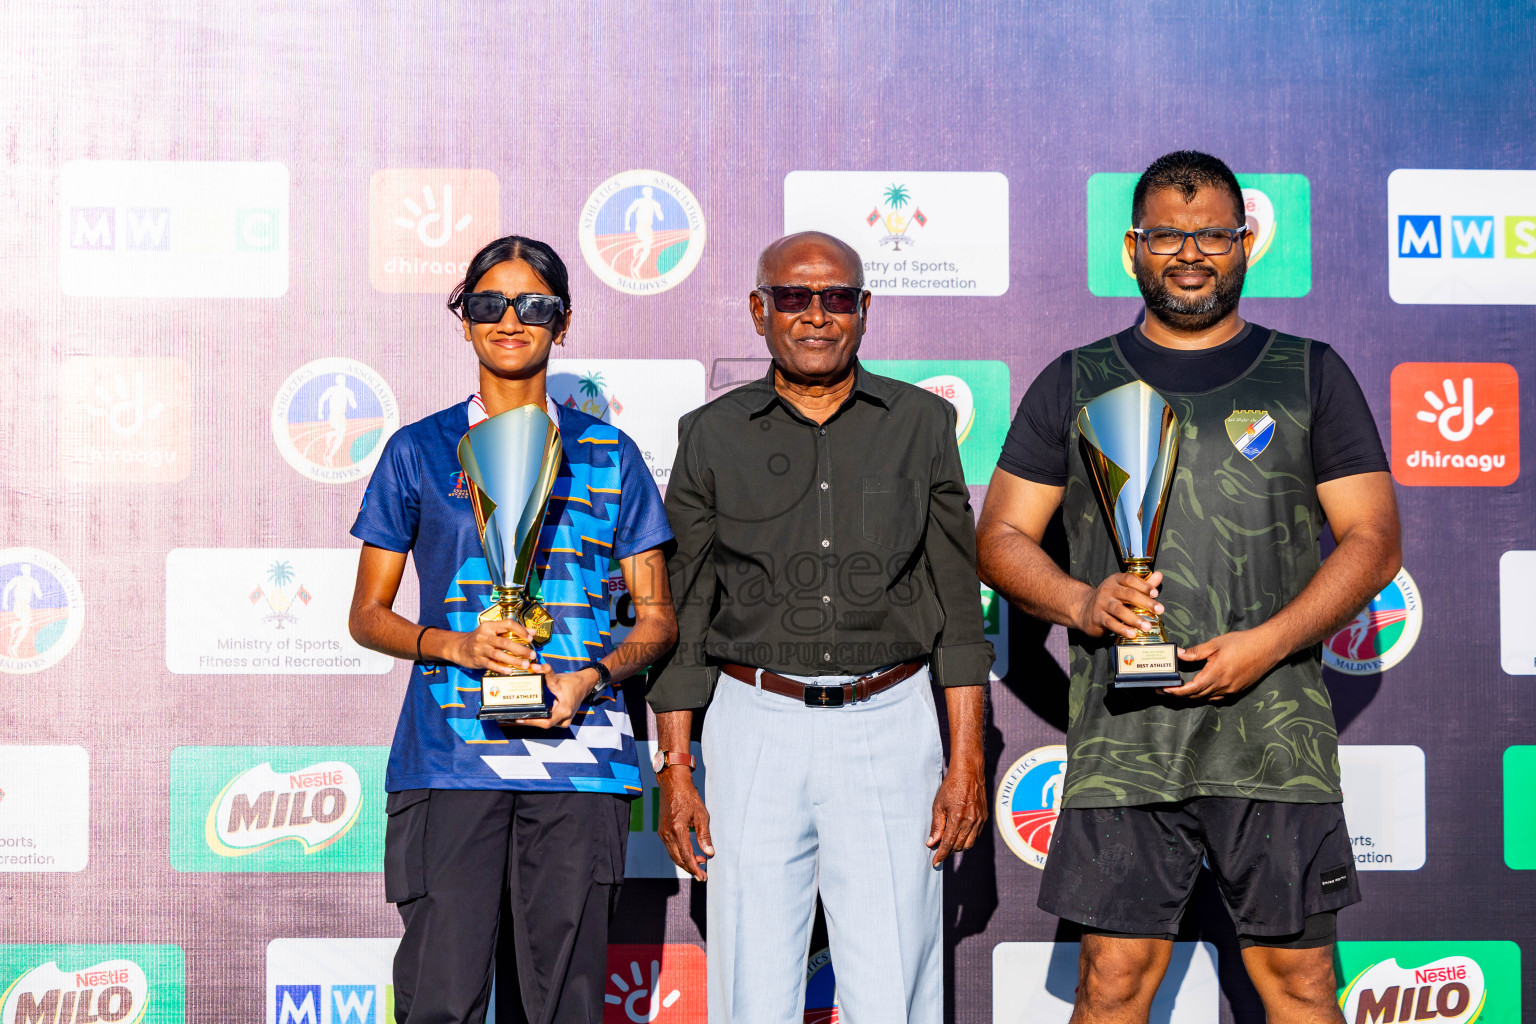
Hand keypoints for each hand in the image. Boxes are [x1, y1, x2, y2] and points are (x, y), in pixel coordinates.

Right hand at [442, 619, 540, 673]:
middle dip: (521, 649)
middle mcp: (484, 636)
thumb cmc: (480, 638)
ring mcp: (480, 648)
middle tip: (532, 655)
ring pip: (499, 655)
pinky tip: (510, 671)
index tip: (531, 638)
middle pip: (505, 642)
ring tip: (525, 664)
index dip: (521, 630)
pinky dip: (501, 668)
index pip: (508, 624)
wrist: (459, 647)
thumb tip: (533, 632)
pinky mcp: (477, 660)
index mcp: (489, 626)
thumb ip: (511, 631)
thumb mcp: (492, 631)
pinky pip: (491, 665)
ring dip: (514, 660)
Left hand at [522, 668, 595, 729]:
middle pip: (544, 724)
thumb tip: (534, 667)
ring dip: (534, 720)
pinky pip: (548, 721)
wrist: (584, 684)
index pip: (546, 722)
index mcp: (564, 711)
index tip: (520, 718)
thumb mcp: (558, 678)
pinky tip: (529, 714)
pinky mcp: (562, 719)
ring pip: (546, 724)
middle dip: (530, 720)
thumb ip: (546, 671)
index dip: (532, 721)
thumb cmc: (572, 683)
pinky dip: (539, 718)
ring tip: (519, 715)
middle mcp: (564, 719)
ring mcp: (564, 721)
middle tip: (514, 716)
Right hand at [657, 768, 712, 879]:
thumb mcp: (702, 815)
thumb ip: (704, 835)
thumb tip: (709, 853)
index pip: (686, 855)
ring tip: (700, 863)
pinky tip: (691, 853)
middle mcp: (667, 833)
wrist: (673, 785)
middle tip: (702, 875)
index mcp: (677, 829)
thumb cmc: (689, 797)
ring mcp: (662, 833)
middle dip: (691, 868)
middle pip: (678, 859)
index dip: (695, 868)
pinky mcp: (662, 831)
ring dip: (686, 861)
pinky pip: (670, 848)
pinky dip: (680, 854)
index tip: (703, 876)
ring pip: (673, 855)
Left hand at [926, 753, 986, 866]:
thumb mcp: (938, 805)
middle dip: (949, 851)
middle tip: (940, 850)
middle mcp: (971, 821)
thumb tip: (931, 843)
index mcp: (958, 817)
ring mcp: (979, 820)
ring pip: (969, 843)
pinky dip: (967, 839)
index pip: (948, 843)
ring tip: (949, 843)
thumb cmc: (951, 786)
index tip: (935, 862)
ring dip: (959, 847)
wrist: (969, 772)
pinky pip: (976, 835)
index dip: (941, 854)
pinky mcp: (984, 817)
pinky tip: (960, 835)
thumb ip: (936, 825)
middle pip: (959, 846)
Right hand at [1075, 571, 1163, 640]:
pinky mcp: (1097, 617)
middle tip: (1160, 610)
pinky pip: (1111, 623)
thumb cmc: (1110, 598)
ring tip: (1147, 626)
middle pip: (1128, 594)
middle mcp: (1108, 590)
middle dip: (1145, 602)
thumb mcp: (1124, 588)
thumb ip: (1142, 584)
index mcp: (1115, 580)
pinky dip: (1122, 629)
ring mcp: (1101, 603)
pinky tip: (1132, 634)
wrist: (1084, 609)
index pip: (1130, 579)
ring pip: (1119, 610)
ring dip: (1135, 619)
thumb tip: (1159, 575)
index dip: (1143, 585)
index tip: (1155, 593)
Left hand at [1163, 628, 1287, 699]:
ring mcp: (1231, 690)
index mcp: (1216, 675)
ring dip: (1192, 696)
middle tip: (1165, 689)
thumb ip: (1196, 652)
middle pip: (1196, 696)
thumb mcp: (1216, 644)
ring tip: (1179, 690)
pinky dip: (1205, 695)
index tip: (1164, 689)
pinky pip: (1217, 697)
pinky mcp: (1237, 690)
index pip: (1191, 689)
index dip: (1176, 691)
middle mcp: (1223, 687)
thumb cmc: (1243, 643)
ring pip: (1206, 698)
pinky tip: (1200, 688)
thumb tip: (1179, 654)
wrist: (1268, 647)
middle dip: (1179, 694)